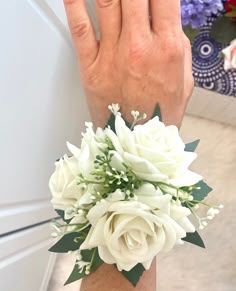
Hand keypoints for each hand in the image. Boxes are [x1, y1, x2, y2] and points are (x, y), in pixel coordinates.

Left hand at [64, 0, 193, 126]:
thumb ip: (178, 46)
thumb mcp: (184, 80)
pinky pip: (80, 28)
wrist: (137, 145)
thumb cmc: (160, 115)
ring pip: (107, 1)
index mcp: (167, 48)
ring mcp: (113, 56)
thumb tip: (167, 22)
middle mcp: (139, 47)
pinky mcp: (91, 68)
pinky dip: (74, 3)